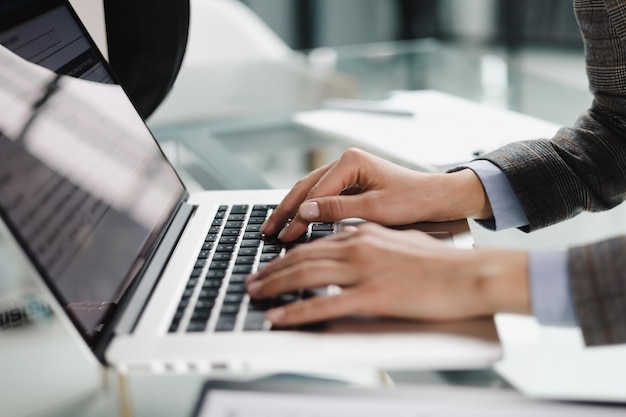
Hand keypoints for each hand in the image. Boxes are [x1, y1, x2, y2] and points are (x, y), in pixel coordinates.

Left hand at [247, 223, 529, 325]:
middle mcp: (358, 246)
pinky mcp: (372, 295)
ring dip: (274, 286)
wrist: (469, 274)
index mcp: (364, 233)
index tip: (271, 264)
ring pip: (305, 275)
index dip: (288, 254)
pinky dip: (297, 311)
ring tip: (255, 294)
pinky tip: (280, 317)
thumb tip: (351, 251)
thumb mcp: (399, 243)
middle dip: (271, 269)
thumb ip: (371, 244)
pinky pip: (324, 304)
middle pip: (303, 256)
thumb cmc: (440, 263)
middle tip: (252, 279)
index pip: (315, 243)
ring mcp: (363, 270)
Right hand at [261, 148, 490, 241]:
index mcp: (351, 160)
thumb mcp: (375, 209)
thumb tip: (304, 211)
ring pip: (310, 190)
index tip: (285, 237)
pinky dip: (307, 208)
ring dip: (292, 209)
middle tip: (268, 231)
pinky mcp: (349, 180)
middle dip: (285, 210)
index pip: (315, 192)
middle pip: (305, 187)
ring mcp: (346, 169)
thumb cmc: (413, 200)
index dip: (298, 216)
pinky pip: (321, 194)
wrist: (436, 198)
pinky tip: (295, 220)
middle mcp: (345, 160)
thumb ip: (338, 209)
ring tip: (275, 227)